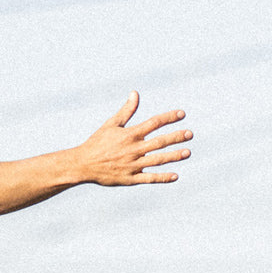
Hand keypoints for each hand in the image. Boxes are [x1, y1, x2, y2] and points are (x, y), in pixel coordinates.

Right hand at [76, 92, 191, 185]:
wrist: (82, 165)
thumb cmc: (96, 143)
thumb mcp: (111, 125)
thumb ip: (126, 111)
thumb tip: (135, 93)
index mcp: (129, 135)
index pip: (154, 123)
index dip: (169, 117)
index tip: (182, 114)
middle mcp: (133, 150)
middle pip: (159, 142)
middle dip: (176, 137)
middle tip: (190, 134)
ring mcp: (132, 165)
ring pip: (157, 160)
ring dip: (173, 156)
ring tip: (187, 152)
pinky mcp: (129, 179)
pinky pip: (149, 178)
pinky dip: (162, 177)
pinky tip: (175, 176)